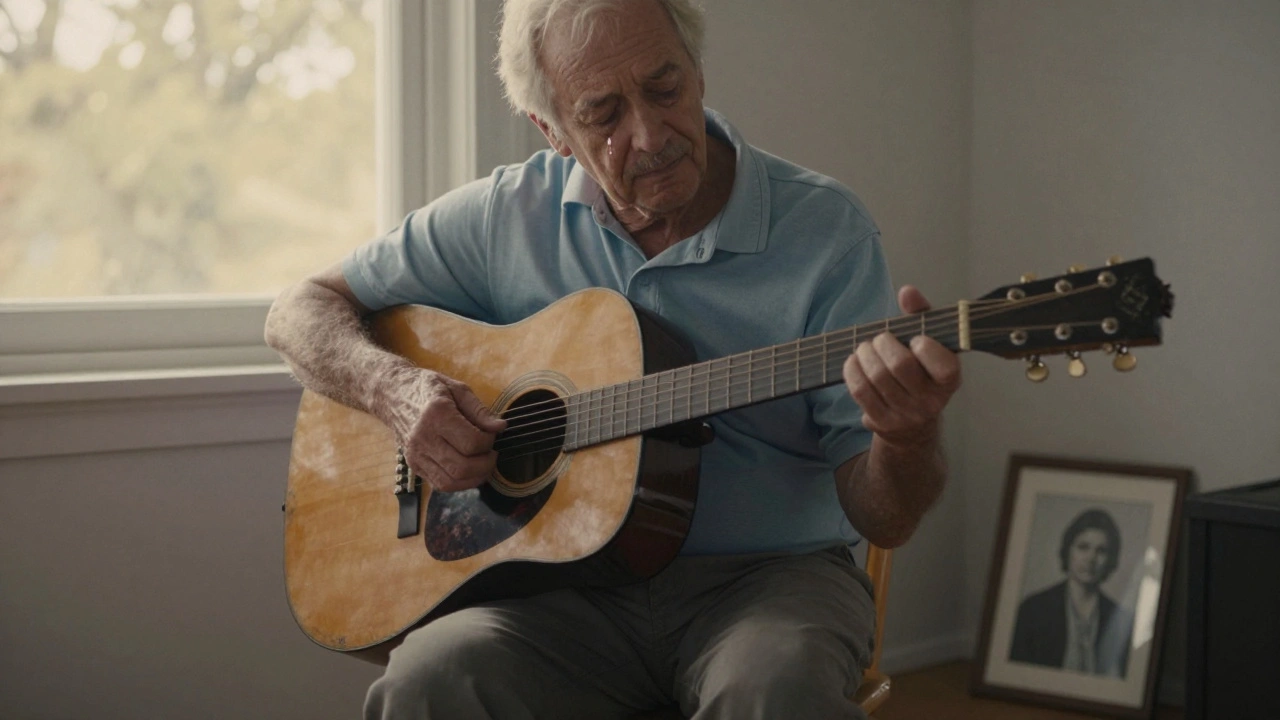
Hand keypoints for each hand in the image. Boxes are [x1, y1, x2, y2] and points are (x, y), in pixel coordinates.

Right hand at [385, 369, 507, 491]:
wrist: (393, 395)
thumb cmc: (428, 389)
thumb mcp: (457, 389)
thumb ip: (479, 410)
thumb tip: (500, 427)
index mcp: (436, 413)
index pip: (471, 442)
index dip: (489, 442)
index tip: (492, 434)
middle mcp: (423, 437)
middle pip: (462, 467)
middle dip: (486, 464)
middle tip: (492, 453)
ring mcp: (416, 454)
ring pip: (451, 481)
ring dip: (474, 478)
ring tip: (483, 464)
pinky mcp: (413, 465)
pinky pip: (440, 485)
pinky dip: (459, 483)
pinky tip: (468, 470)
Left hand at [842, 285, 960, 447]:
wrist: (913, 424)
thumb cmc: (921, 373)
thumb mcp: (929, 344)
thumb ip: (921, 316)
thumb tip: (908, 292)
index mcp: (949, 381)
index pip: (943, 365)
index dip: (926, 347)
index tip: (916, 339)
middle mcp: (931, 401)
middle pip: (900, 365)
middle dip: (884, 344)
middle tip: (880, 339)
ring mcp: (906, 414)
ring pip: (877, 377)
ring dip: (865, 354)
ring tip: (865, 348)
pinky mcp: (881, 422)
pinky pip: (860, 390)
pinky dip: (852, 370)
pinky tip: (855, 361)